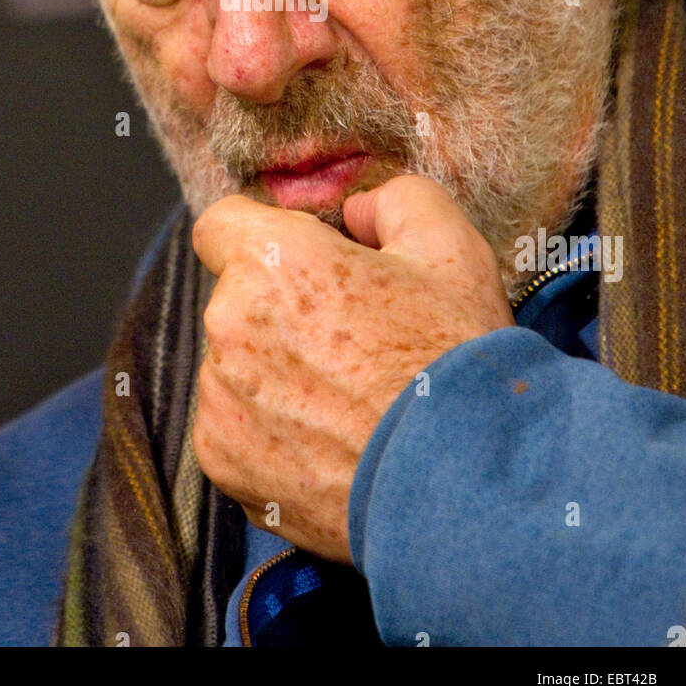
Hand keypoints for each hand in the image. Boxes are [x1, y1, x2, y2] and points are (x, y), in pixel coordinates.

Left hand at [191, 174, 514, 561]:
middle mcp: (229, 325)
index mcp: (273, 261)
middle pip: (237, 299)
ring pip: (236, 366)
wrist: (465, 484)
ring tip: (349, 401)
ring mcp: (220, 399)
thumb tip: (357, 212)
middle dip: (282, 310)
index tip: (300, 262)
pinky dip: (271, 432)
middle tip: (354, 339)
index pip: (220, 223)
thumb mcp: (451, 248)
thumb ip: (393, 201)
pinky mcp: (222, 462)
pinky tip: (332, 441)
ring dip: (275, 373)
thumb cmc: (456, 362)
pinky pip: (236, 427)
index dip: (260, 235)